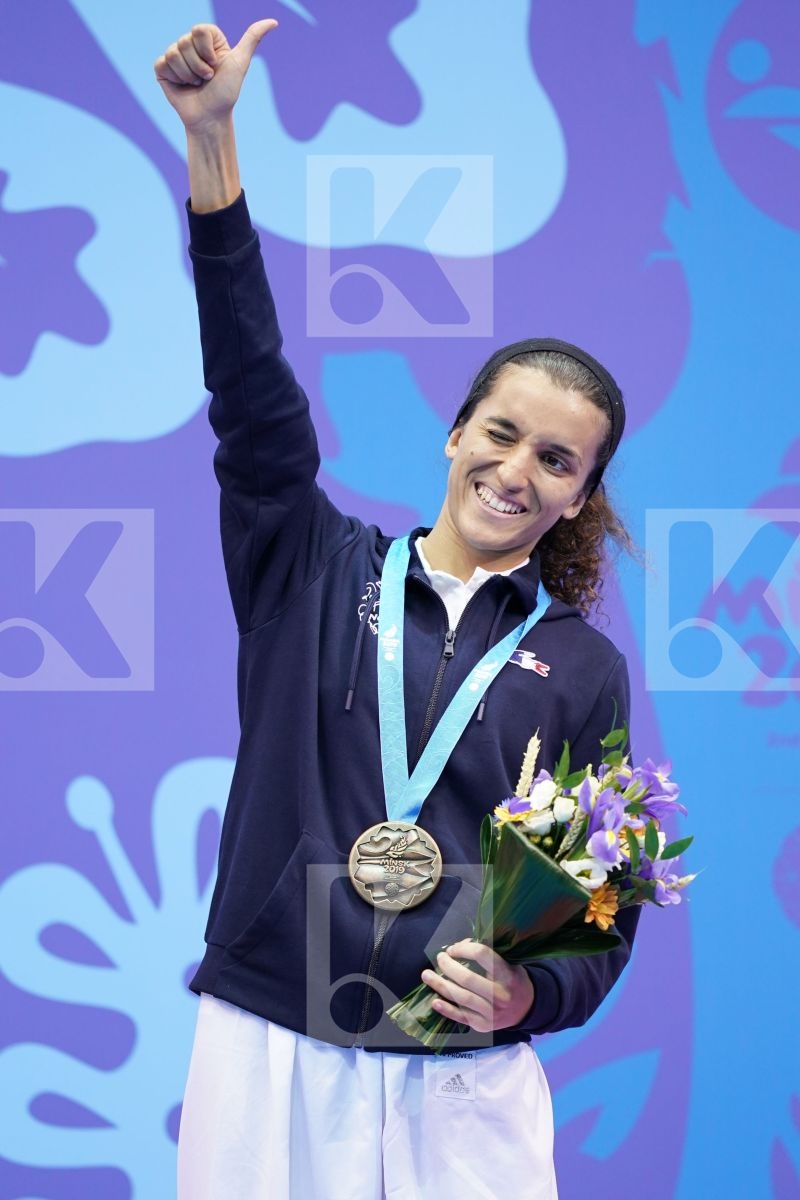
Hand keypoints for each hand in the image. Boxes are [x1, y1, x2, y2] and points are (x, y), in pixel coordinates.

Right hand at [153, 20, 277, 133]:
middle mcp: (190, 45)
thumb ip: (252, 38)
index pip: (200, 29)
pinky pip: (162, 63)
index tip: (216, 65)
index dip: (208, 50)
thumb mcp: (240, 63)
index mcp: (207, 40)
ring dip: (189, 75)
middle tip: (207, 79)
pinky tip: (183, 86)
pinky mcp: (162, 69)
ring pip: (174, 53)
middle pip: (185, 41)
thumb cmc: (226, 93)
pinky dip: (175, 78)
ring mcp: (175, 56)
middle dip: (199, 66)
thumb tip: (274, 22)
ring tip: (196, 84)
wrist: (210, 118)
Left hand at [421, 939, 534, 1032]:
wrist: (526, 1008)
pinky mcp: (483, 1026)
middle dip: (448, 966)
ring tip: (426, 975)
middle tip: (439, 959)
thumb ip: (487, 954)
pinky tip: (434, 1001)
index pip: (482, 955)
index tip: (453, 949)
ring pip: (461, 998)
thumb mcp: (507, 962)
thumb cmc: (513, 979)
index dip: (463, 949)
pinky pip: (461, 1017)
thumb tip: (459, 945)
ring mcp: (490, 1013)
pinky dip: (446, 1009)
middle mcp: (499, 995)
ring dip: (440, 985)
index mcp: (506, 974)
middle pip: (467, 978)